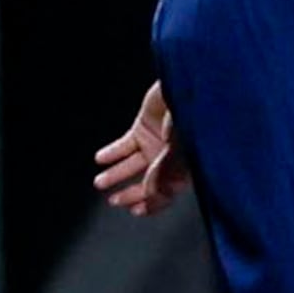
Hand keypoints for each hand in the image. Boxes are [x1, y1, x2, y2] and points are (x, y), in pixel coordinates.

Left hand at [92, 81, 190, 216]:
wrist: (187, 81)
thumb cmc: (193, 113)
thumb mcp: (183, 145)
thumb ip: (169, 169)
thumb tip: (153, 192)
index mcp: (185, 165)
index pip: (168, 191)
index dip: (153, 203)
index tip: (136, 211)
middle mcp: (169, 157)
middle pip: (148, 181)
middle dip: (131, 193)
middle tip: (113, 201)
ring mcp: (155, 142)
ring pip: (133, 164)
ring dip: (116, 174)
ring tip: (99, 182)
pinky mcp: (143, 127)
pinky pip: (125, 144)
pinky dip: (112, 153)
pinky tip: (100, 158)